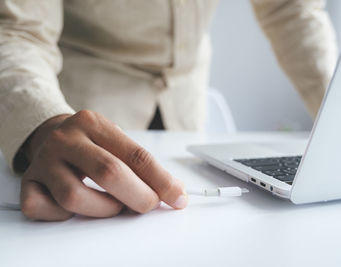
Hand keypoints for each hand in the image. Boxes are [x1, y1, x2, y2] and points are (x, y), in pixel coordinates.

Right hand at [20, 110, 186, 220]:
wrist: (50, 135)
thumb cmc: (91, 143)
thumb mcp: (116, 142)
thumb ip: (141, 165)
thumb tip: (173, 193)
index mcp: (93, 123)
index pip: (135, 155)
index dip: (160, 180)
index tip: (177, 197)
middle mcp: (65, 139)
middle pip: (108, 172)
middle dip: (138, 196)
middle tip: (148, 205)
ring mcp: (44, 160)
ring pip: (75, 196)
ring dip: (103, 209)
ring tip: (113, 205)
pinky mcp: (28, 182)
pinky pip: (43, 208)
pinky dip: (64, 215)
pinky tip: (76, 207)